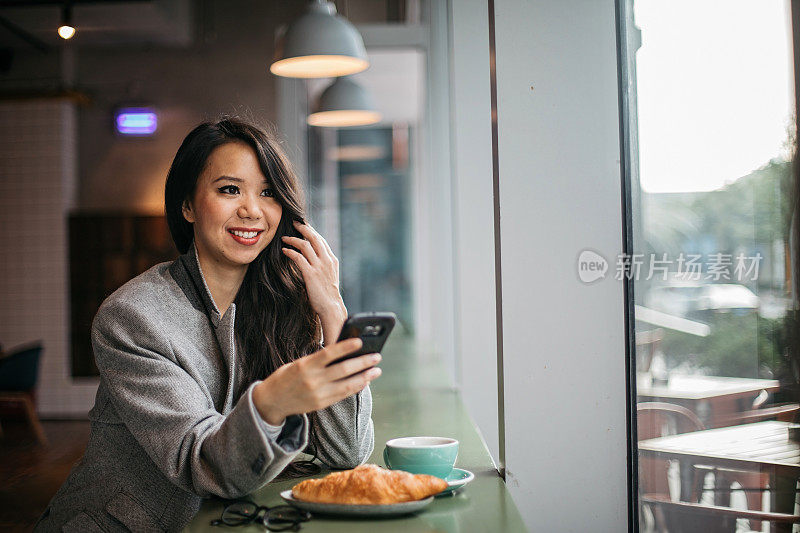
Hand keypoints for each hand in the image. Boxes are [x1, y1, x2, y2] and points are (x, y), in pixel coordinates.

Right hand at [252, 338, 381, 425]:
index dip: (346, 347)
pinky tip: (364, 381)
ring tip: (376, 370)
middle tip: (377, 356)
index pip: (330, 353)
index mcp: (305, 366)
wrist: (271, 401)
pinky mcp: (322, 404)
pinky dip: (356, 387)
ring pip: (348, 384)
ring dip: (365, 377)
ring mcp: (318, 394)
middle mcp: (313, 380)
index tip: (361, 341)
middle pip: (344, 370)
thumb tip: (342, 353)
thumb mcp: (298, 364)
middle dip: (363, 362)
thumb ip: (318, 360)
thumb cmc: (285, 377)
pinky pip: (343, 395)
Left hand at [281, 221, 344, 320]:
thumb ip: (322, 265)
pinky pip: (298, 258)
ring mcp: (319, 267)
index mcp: (332, 260)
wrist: (331, 307)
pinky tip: (284, 251)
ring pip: (305, 245)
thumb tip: (311, 259)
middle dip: (303, 228)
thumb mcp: (329, 276)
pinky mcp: (311, 274)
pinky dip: (290, 252)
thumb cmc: (328, 294)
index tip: (303, 226)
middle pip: (314, 237)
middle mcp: (327, 260)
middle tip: (293, 222)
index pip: (321, 240)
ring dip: (293, 239)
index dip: (311, 231)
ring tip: (284, 238)